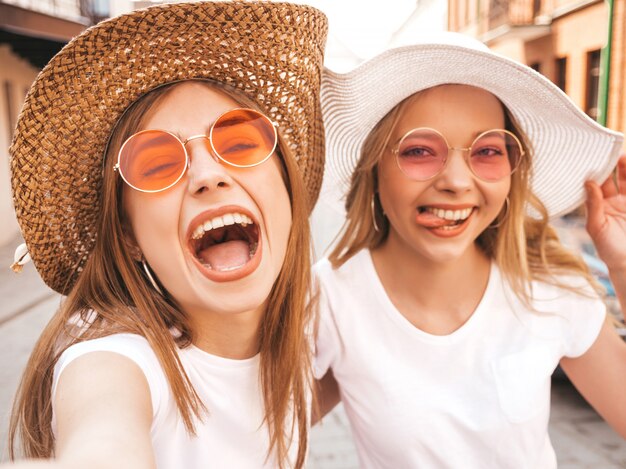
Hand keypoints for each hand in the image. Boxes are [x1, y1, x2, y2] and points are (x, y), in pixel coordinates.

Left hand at [585, 155, 625, 271]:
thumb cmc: (609, 250)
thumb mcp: (597, 228)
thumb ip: (594, 205)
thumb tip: (589, 183)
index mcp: (599, 205)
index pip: (596, 183)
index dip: (595, 171)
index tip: (591, 157)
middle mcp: (614, 201)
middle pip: (613, 177)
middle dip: (612, 164)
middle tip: (610, 150)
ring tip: (623, 156)